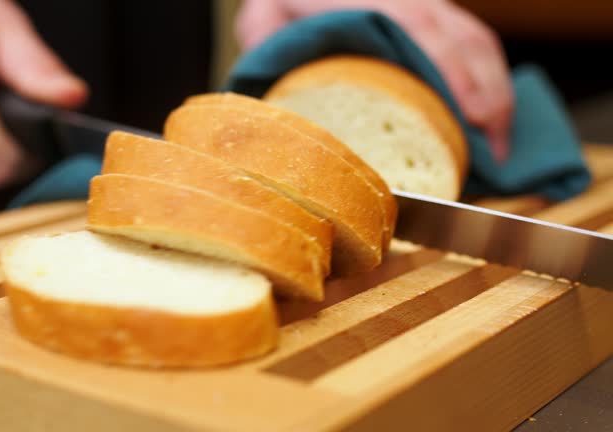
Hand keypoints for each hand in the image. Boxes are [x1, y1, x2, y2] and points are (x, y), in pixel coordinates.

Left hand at [237, 0, 512, 160]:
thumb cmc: (283, 2)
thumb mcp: (264, 17)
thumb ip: (267, 42)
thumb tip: (279, 94)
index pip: (418, 26)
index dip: (451, 71)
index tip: (472, 117)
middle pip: (462, 37)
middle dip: (489, 94)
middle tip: (495, 153)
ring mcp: (424, 3)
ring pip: (476, 40)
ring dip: (497, 92)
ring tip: (498, 147)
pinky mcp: (433, 16)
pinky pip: (472, 43)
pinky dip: (488, 82)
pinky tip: (490, 120)